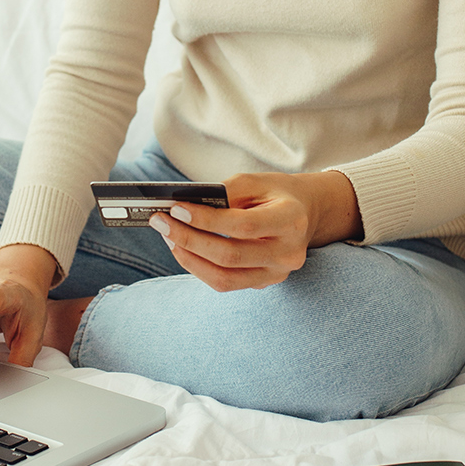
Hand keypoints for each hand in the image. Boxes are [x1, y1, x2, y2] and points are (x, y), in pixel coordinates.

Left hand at [148, 170, 360, 292]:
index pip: (243, 226)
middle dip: (189, 239)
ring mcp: (277, 274)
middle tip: (160, 222)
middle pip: (230, 256)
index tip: (176, 208)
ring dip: (189, 258)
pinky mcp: (264, 283)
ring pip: (224, 278)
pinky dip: (199, 267)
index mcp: (291, 221)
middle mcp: (288, 253)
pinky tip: (182, 249)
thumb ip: (224, 193)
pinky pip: (226, 282)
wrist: (304, 213)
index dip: (207, 220)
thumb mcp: (255, 181)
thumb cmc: (275, 193)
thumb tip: (183, 207)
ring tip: (168, 236)